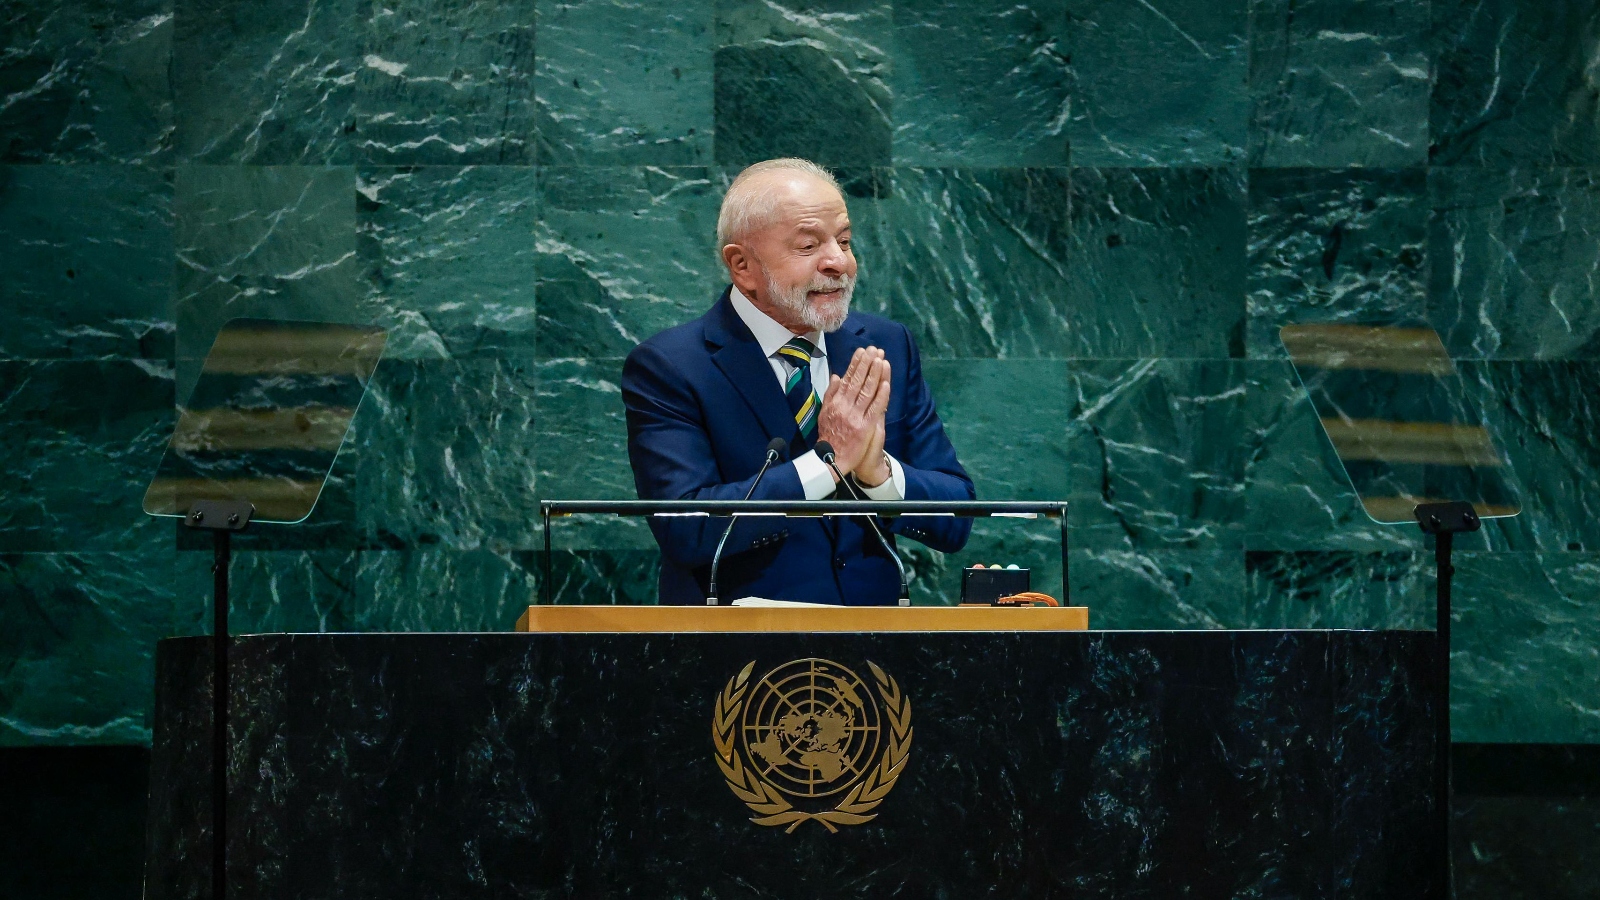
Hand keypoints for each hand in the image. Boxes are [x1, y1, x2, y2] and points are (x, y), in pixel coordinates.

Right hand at [817, 347, 890, 476]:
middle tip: (874, 349)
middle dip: (867, 364)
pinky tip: (885, 384)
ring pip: (867, 391)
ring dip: (875, 374)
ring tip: (881, 360)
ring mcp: (855, 416)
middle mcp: (845, 407)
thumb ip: (831, 394)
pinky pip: (874, 408)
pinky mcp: (865, 427)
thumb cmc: (829, 436)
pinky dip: (880, 396)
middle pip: (858, 381)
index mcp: (835, 402)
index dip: (855, 364)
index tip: (862, 351)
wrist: (831, 459)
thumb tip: (837, 376)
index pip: (847, 379)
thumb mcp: (824, 412)